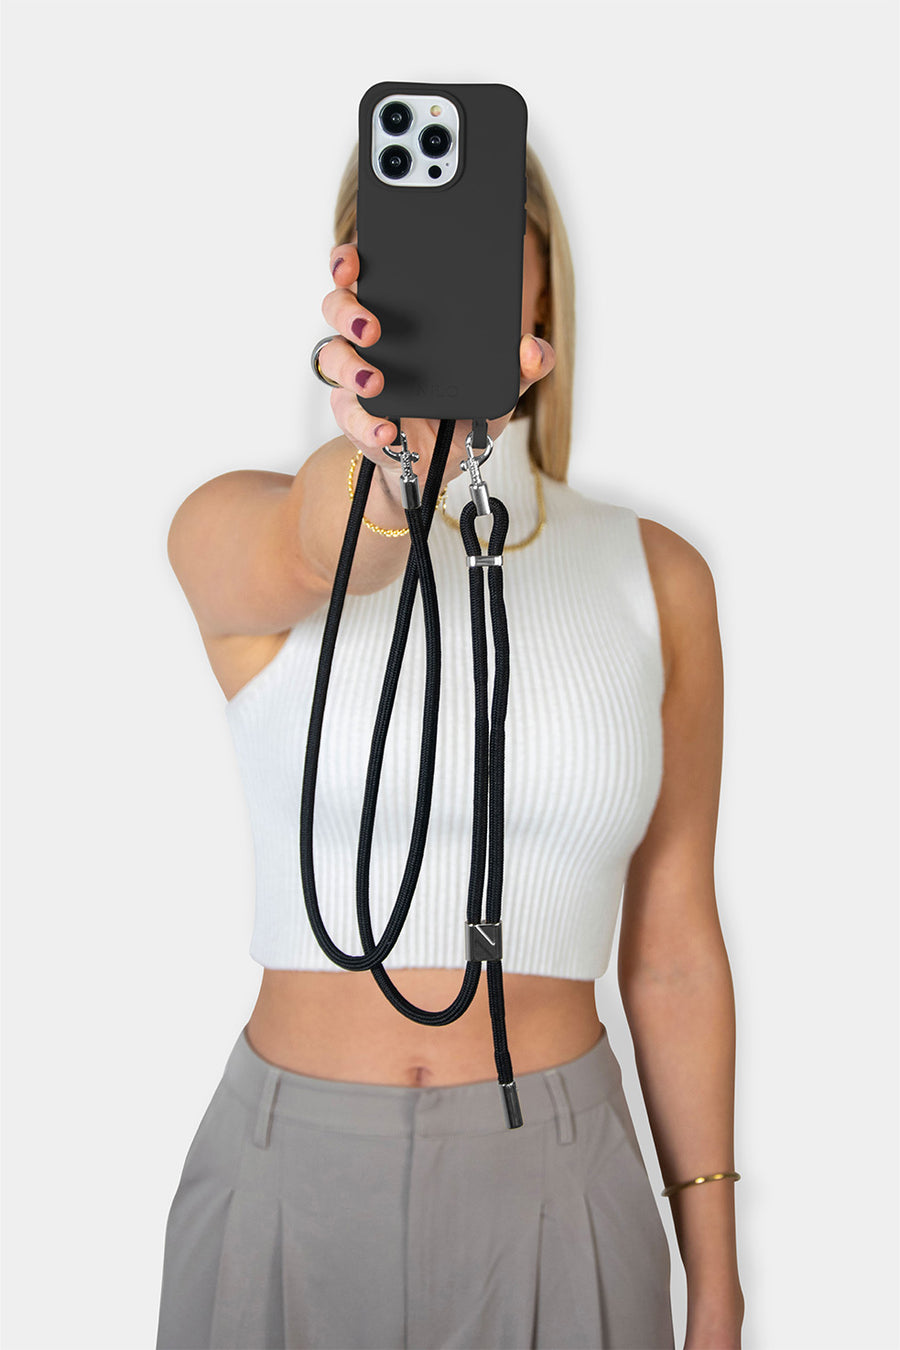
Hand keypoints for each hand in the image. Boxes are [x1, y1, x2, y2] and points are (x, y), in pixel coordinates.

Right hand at [318, 242, 554, 504]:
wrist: (445, 462)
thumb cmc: (464, 411)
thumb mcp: (499, 386)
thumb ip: (522, 366)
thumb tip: (533, 349)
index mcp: (402, 315)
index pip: (366, 273)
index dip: (350, 259)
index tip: (354, 261)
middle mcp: (371, 339)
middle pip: (337, 306)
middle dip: (348, 311)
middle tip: (372, 328)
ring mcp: (357, 376)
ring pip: (332, 357)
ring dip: (351, 366)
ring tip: (376, 382)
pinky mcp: (354, 416)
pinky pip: (348, 415)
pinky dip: (366, 424)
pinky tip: (388, 431)